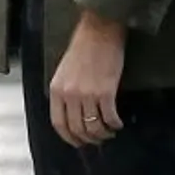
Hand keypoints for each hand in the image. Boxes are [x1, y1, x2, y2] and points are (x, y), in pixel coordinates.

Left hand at [49, 10, 126, 147]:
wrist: (98, 32)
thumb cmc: (82, 49)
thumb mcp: (64, 72)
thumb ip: (64, 93)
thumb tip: (73, 114)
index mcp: (56, 90)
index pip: (59, 123)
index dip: (69, 137)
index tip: (78, 142)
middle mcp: (69, 95)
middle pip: (77, 129)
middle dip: (88, 139)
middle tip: (98, 139)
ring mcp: (87, 94)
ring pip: (94, 127)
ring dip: (103, 134)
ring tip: (109, 131)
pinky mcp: (106, 92)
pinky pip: (110, 118)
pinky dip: (115, 124)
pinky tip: (118, 123)